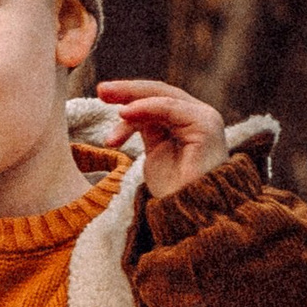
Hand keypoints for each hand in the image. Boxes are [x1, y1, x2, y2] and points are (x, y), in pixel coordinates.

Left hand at [95, 78, 228, 200]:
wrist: (189, 216)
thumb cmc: (172, 193)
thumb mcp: (155, 154)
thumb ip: (148, 130)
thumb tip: (128, 111)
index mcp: (186, 123)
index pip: (157, 100)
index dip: (130, 96)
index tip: (102, 95)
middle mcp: (198, 117)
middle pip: (160, 94)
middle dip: (128, 91)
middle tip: (101, 90)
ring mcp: (204, 119)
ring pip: (164, 97)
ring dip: (132, 98)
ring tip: (107, 101)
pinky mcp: (205, 125)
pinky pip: (171, 108)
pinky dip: (146, 107)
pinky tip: (125, 113)